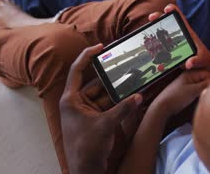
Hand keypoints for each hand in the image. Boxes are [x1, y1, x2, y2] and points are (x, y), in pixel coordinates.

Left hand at [60, 44, 142, 173]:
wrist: (86, 171)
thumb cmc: (86, 148)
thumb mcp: (105, 125)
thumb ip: (123, 109)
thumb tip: (139, 96)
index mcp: (71, 100)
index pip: (77, 70)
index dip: (88, 56)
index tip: (100, 46)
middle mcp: (77, 103)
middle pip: (96, 83)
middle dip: (112, 76)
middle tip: (127, 64)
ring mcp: (87, 112)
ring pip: (105, 95)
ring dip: (119, 90)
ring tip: (135, 79)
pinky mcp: (96, 121)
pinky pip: (109, 106)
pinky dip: (120, 103)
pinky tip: (133, 98)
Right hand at [148, 4, 209, 76]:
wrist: (202, 66)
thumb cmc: (203, 60)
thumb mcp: (202, 60)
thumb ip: (196, 60)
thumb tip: (188, 63)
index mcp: (187, 33)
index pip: (180, 17)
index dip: (173, 10)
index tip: (167, 9)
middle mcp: (179, 35)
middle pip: (167, 22)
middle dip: (158, 17)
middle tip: (151, 17)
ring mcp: (173, 42)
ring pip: (161, 33)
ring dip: (153, 31)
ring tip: (146, 32)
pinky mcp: (169, 50)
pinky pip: (159, 44)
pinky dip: (153, 43)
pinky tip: (146, 46)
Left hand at [151, 69, 209, 117]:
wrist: (163, 106)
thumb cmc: (177, 97)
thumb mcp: (193, 90)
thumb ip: (206, 85)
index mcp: (191, 72)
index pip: (208, 73)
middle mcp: (190, 76)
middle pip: (205, 79)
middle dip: (208, 86)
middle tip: (206, 93)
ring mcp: (188, 83)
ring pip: (202, 85)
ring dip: (204, 90)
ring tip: (201, 97)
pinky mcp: (187, 90)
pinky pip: (198, 89)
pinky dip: (199, 94)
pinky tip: (198, 99)